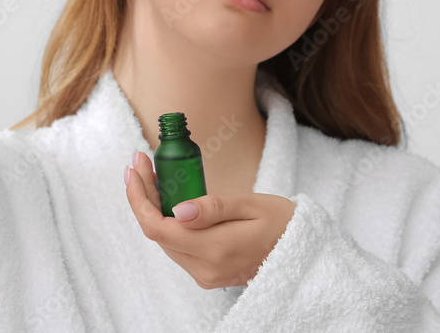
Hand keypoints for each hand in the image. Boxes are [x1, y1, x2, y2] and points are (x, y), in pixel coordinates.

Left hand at [124, 151, 296, 288]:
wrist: (305, 253)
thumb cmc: (283, 223)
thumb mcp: (251, 206)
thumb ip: (213, 209)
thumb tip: (177, 210)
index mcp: (215, 250)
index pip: (157, 228)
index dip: (139, 198)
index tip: (134, 168)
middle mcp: (205, 269)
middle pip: (157, 233)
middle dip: (143, 196)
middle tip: (143, 163)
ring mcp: (206, 275)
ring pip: (165, 240)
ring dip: (153, 208)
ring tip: (153, 175)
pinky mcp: (208, 273)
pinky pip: (179, 246)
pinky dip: (168, 221)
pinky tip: (169, 199)